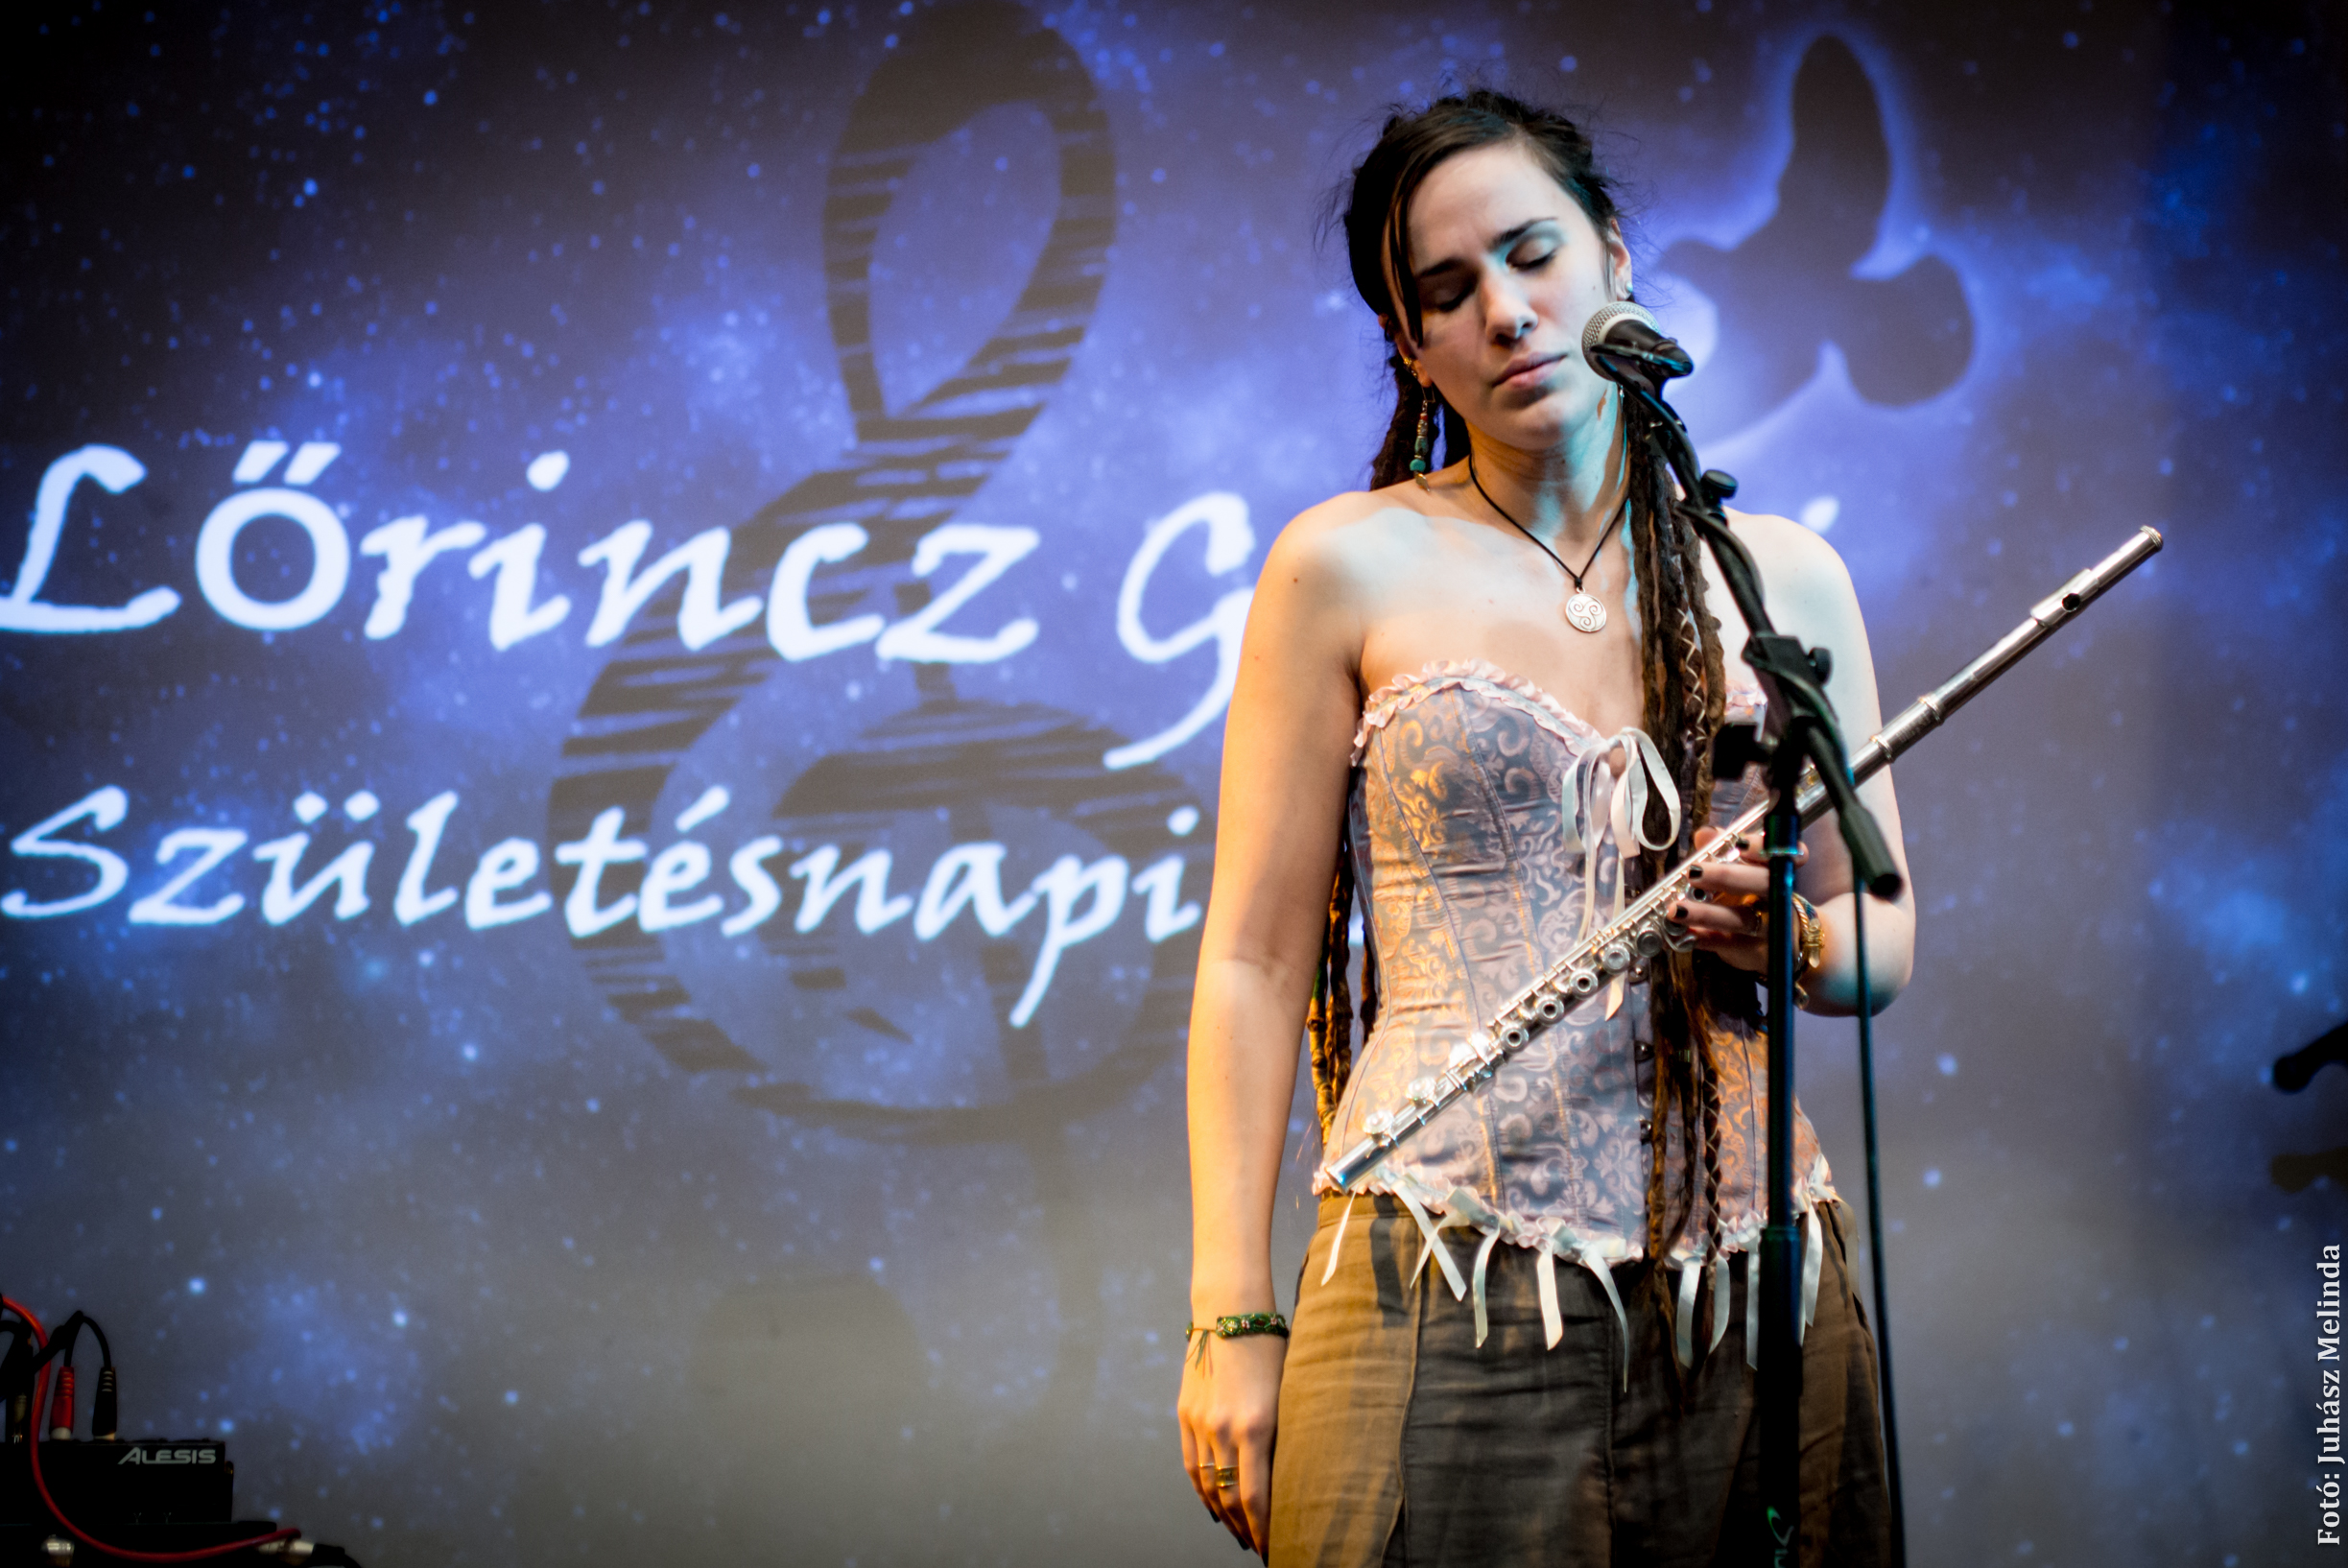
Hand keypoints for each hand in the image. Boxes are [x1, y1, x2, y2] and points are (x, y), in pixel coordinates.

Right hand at [1176, 1328, 1284, 1556]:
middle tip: (1260, 1548)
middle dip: (1245, 1530)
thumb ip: (1284, 1438)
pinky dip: (1203, 1491)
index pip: (1256, 1497)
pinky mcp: (1186, 1415)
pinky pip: (1193, 1465)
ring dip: (1223, 1516)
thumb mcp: (1288, 1394)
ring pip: (1208, 1486)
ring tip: (1239, 1534)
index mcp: (1256, 1425)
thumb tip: (1288, 1481)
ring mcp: (1201, 1423)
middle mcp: (1224, 1430)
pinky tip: (1214, 1506)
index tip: (1276, 1549)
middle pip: (1230, 1498)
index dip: (1264, 1530)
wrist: (1230, 1312)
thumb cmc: (1273, 1349)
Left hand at [1665, 825, 1804, 973]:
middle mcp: (1781, 898)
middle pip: (1763, 884)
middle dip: (1728, 877)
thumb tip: (1705, 833)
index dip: (1764, 848)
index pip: (1786, 853)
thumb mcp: (1746, 873)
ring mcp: (1772, 928)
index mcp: (1781, 871)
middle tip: (1694, 872)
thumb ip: (1725, 851)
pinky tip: (1680, 933)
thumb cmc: (1761, 898)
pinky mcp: (1756, 952)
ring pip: (1743, 920)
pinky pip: (1727, 946)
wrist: (1792, 944)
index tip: (1739, 843)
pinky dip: (1702, 939)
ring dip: (1707, 914)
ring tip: (1676, 909)